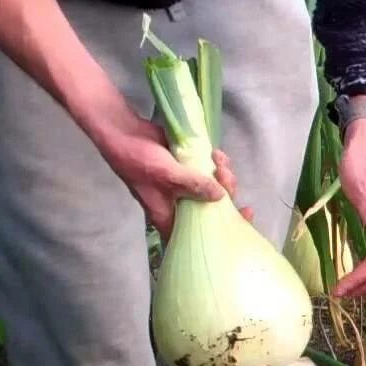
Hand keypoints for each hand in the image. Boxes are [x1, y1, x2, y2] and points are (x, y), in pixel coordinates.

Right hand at [92, 108, 250, 238]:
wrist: (122, 131)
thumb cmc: (137, 159)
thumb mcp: (166, 173)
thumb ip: (193, 184)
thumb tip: (220, 196)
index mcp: (171, 216)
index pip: (199, 235)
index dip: (224, 232)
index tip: (243, 217)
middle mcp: (180, 206)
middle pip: (214, 210)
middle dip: (228, 194)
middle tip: (226, 176)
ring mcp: (185, 188)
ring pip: (215, 190)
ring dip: (223, 176)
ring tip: (219, 159)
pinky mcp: (189, 170)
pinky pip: (211, 173)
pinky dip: (217, 165)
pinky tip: (216, 154)